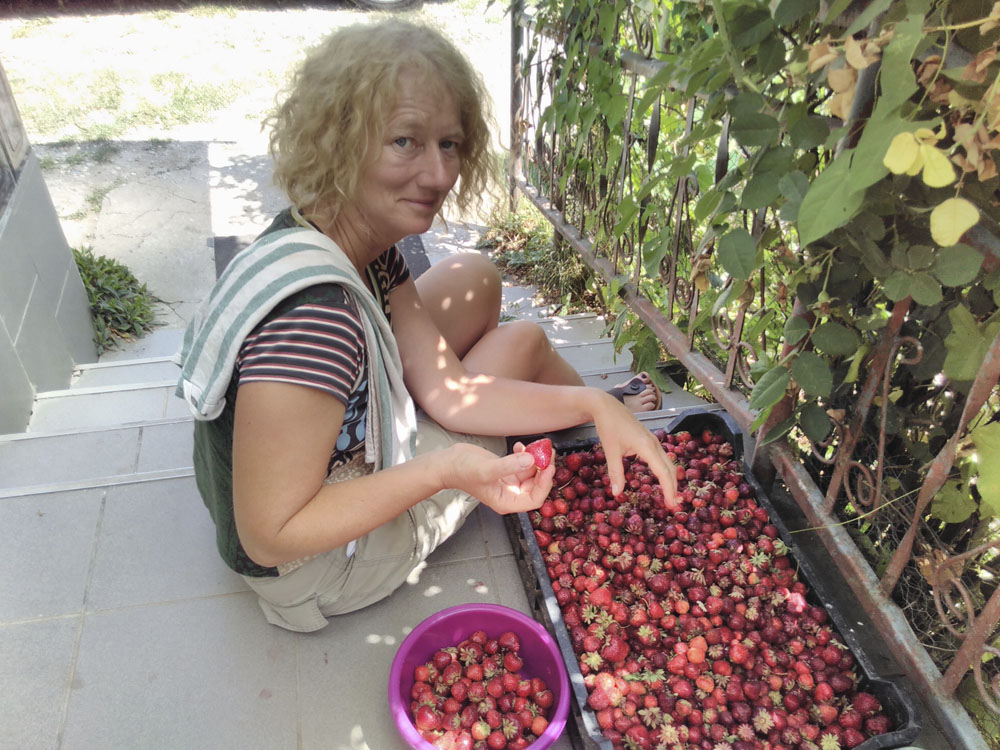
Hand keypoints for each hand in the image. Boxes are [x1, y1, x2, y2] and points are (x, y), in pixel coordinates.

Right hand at [444, 442, 555, 514]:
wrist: (448, 462)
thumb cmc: (462, 471)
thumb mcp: (487, 469)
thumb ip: (510, 466)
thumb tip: (531, 460)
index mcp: (507, 501)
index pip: (535, 499)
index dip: (544, 484)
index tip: (548, 467)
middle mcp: (510, 494)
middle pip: (536, 485)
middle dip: (543, 469)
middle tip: (547, 452)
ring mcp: (509, 482)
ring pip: (532, 473)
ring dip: (536, 459)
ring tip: (536, 445)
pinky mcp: (507, 470)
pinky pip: (523, 464)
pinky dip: (525, 454)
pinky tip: (520, 446)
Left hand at [588, 390, 678, 508]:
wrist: (606, 406)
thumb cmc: (609, 426)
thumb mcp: (610, 451)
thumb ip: (615, 472)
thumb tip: (617, 493)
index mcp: (647, 446)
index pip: (663, 472)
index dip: (668, 490)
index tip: (671, 505)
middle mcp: (654, 443)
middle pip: (670, 468)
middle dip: (674, 487)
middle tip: (674, 505)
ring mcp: (653, 440)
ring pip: (668, 462)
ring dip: (671, 479)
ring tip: (670, 495)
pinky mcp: (650, 439)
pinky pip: (662, 457)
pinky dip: (665, 470)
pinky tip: (661, 478)